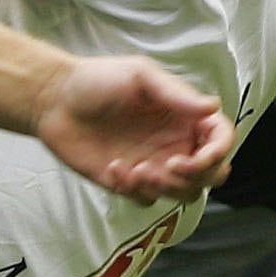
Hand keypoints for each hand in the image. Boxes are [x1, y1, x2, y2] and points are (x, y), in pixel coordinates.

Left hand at [34, 57, 238, 202]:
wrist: (54, 99)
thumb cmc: (98, 79)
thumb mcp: (141, 76)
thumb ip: (176, 95)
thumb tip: (213, 106)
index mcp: (184, 116)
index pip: (221, 140)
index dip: (218, 153)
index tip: (197, 157)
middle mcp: (174, 142)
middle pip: (210, 175)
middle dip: (196, 177)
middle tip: (169, 166)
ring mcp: (153, 164)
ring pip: (183, 194)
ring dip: (166, 188)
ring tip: (138, 170)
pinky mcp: (127, 182)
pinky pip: (146, 200)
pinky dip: (134, 190)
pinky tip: (114, 167)